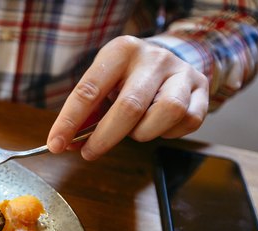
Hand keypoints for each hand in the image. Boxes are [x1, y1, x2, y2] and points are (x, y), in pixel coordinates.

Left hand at [47, 35, 208, 160]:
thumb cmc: (127, 78)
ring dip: (143, 132)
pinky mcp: (201, 90)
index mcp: (120, 52)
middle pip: (129, 106)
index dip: (70, 121)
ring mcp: (181, 72)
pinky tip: (157, 126)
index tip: (56, 144)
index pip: (89, 90)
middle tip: (90, 152)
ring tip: (134, 129)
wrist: (169, 58)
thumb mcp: (102, 85)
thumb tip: (66, 144)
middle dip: (105, 137)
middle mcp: (153, 58)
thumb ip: (85, 114)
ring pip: (165, 113)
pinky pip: (187, 121)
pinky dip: (168, 133)